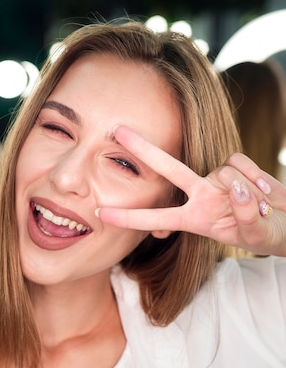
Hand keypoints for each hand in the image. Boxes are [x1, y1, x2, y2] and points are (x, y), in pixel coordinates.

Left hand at [97, 126, 285, 256]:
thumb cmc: (265, 234)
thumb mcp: (255, 235)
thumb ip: (247, 216)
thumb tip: (238, 188)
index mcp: (194, 219)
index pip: (156, 218)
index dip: (129, 217)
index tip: (100, 212)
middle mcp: (201, 195)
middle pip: (170, 169)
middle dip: (144, 150)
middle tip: (117, 131)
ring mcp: (218, 179)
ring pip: (226, 174)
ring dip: (250, 195)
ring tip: (263, 210)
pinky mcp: (237, 166)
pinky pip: (242, 164)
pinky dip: (258, 179)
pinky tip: (268, 193)